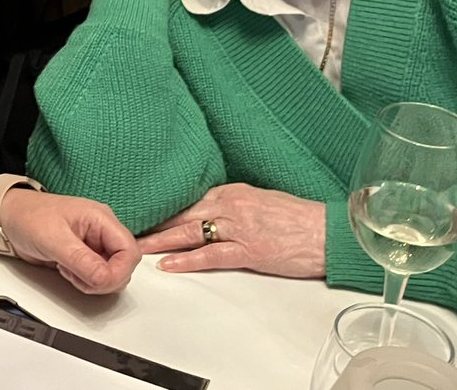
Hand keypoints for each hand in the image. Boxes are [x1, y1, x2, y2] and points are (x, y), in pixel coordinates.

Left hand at [0, 189, 140, 293]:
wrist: (6, 219)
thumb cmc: (27, 216)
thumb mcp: (54, 239)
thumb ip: (81, 260)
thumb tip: (105, 278)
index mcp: (101, 218)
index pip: (129, 251)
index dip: (120, 271)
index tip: (100, 282)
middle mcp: (101, 231)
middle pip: (124, 265)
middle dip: (103, 278)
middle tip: (78, 275)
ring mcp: (93, 245)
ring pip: (110, 274)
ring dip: (91, 280)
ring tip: (68, 268)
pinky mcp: (83, 257)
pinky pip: (95, 276)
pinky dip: (83, 280)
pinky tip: (66, 270)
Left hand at [139, 183, 326, 278]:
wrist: (329, 232)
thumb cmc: (299, 219)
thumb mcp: (261, 200)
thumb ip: (233, 203)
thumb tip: (210, 209)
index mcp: (232, 191)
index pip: (187, 200)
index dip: (162, 209)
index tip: (142, 214)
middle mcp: (230, 205)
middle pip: (182, 214)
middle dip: (153, 223)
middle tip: (127, 230)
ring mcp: (238, 227)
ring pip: (189, 233)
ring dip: (161, 242)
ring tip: (137, 248)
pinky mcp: (249, 250)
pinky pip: (211, 255)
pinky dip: (187, 260)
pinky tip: (169, 265)